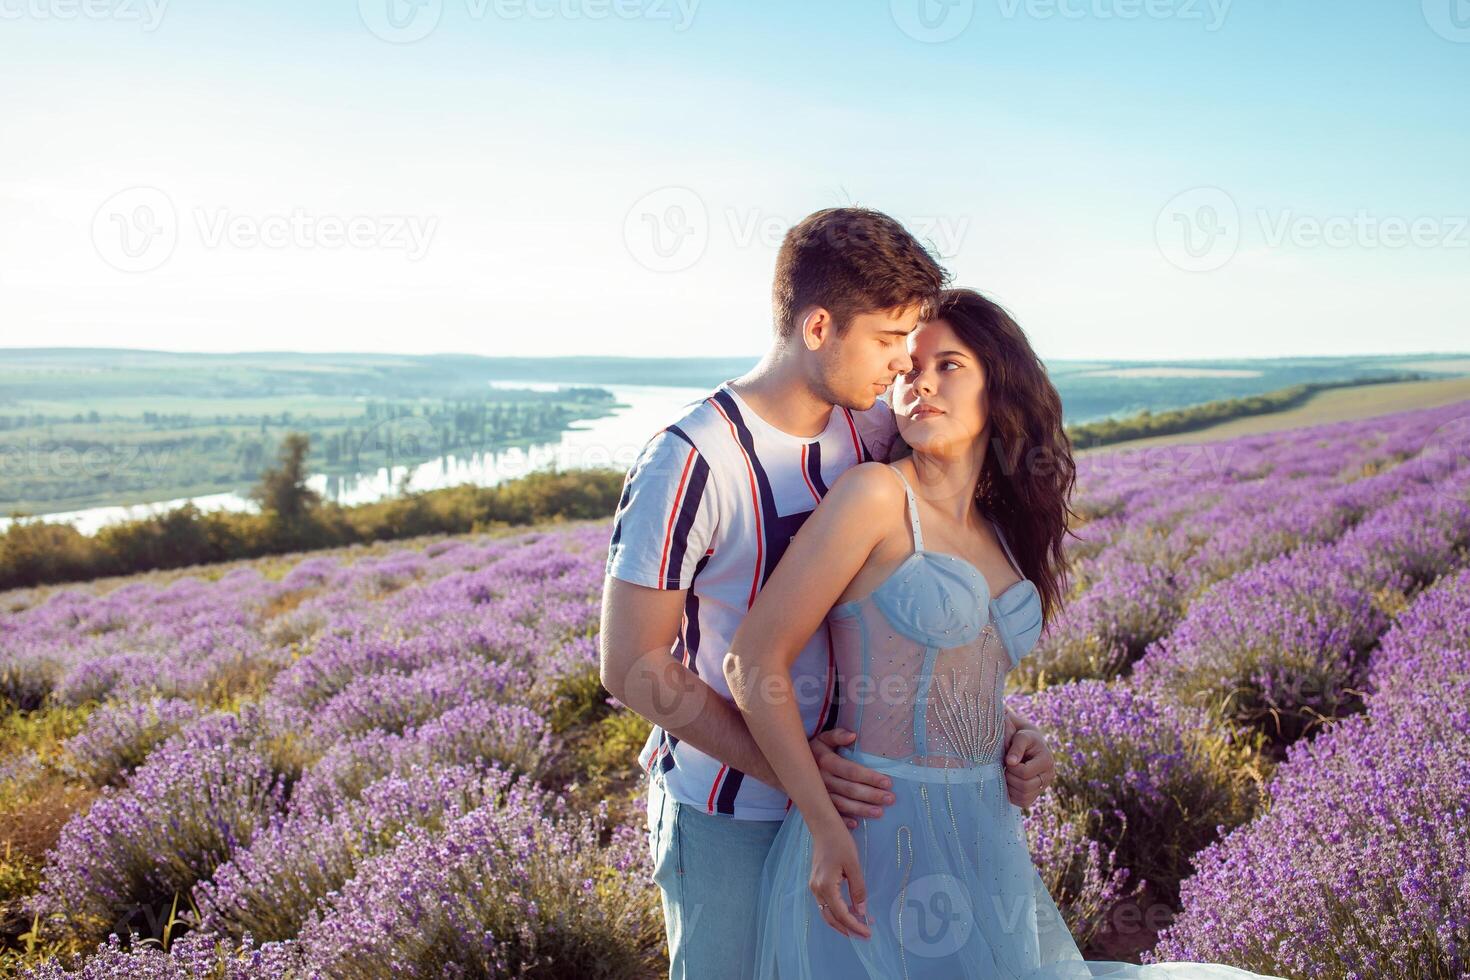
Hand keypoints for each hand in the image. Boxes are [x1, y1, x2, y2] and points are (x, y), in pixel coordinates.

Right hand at [808, 815, 871, 938]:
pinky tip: (848, 910)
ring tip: (857, 926)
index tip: (868, 933)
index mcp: (826, 886)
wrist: (824, 826)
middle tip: (863, 935)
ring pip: (826, 912)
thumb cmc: (840, 842)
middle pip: (831, 918)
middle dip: (847, 929)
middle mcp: (817, 890)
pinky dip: (836, 911)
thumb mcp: (854, 866)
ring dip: (841, 922)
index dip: (855, 926)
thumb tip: (861, 911)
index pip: (841, 914)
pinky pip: (825, 903)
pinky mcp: (815, 882)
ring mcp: (814, 886)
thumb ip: (858, 890)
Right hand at [809, 728, 895, 829]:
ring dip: (861, 809)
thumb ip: (837, 735)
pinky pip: (830, 814)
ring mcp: (818, 794)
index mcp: (825, 761)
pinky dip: (842, 820)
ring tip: (879, 813)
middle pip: (850, 789)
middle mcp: (822, 779)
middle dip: (871, 795)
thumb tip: (853, 735)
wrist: (789, 766)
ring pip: (842, 804)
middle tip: (890, 799)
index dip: (869, 777)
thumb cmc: (814, 751)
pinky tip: (856, 824)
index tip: (888, 782)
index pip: (851, 771)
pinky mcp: (816, 804)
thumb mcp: (823, 739)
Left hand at [1003, 724, 1055, 808]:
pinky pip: (1023, 802)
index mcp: (1046, 761)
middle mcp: (1048, 776)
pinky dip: (1013, 795)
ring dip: (1010, 787)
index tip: (1007, 759)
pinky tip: (1009, 783)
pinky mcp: (1035, 794)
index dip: (1012, 768)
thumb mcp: (1021, 736)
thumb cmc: (1023, 738)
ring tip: (1008, 774)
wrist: (1029, 744)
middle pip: (1025, 787)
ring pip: (1024, 797)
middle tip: (1005, 768)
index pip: (1025, 772)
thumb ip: (1016, 746)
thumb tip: (1010, 762)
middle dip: (1010, 777)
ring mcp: (1043, 787)